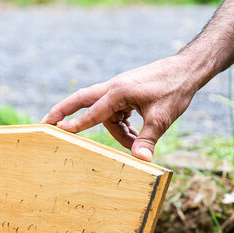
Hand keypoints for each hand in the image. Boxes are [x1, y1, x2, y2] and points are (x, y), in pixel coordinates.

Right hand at [41, 54, 200, 161]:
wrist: (188, 69)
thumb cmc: (175, 89)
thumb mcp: (162, 119)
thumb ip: (148, 140)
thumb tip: (142, 161)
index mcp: (119, 91)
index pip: (93, 112)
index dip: (76, 124)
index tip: (59, 130)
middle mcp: (115, 88)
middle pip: (82, 100)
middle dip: (64, 111)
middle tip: (45, 122)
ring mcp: (120, 90)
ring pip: (108, 115)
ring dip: (118, 132)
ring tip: (134, 143)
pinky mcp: (127, 94)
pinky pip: (117, 113)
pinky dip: (124, 126)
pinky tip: (136, 134)